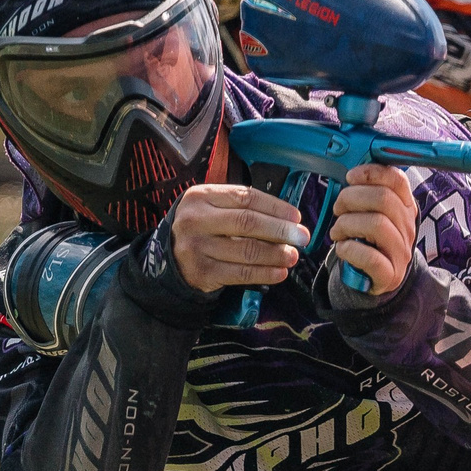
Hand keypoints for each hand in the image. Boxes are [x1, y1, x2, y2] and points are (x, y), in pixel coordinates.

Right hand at [170, 184, 308, 293]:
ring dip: (276, 254)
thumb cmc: (200, 228)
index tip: (296, 217)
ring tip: (293, 256)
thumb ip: (241, 207)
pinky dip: (265, 273)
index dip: (275, 207)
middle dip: (280, 231)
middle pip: (248, 223)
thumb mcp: (211, 207)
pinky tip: (279, 272)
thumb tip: (286, 219)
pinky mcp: (203, 272)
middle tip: (301, 237)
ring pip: (247, 250)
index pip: (245, 198)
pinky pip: (241, 273)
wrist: (169, 257)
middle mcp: (196, 220)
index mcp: (201, 196)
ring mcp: (197, 247)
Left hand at [327, 165, 417, 298]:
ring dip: (347, 224)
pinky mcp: (390, 274)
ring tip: (337, 231)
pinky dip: (349, 249)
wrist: (377, 279)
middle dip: (351, 198)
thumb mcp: (373, 215)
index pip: (397, 180)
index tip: (350, 177)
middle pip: (384, 199)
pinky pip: (370, 257)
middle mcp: (407, 227)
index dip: (372, 173)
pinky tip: (342, 248)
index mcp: (404, 207)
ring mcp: (401, 251)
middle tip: (338, 208)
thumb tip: (349, 176)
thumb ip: (366, 196)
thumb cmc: (370, 242)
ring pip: (376, 224)